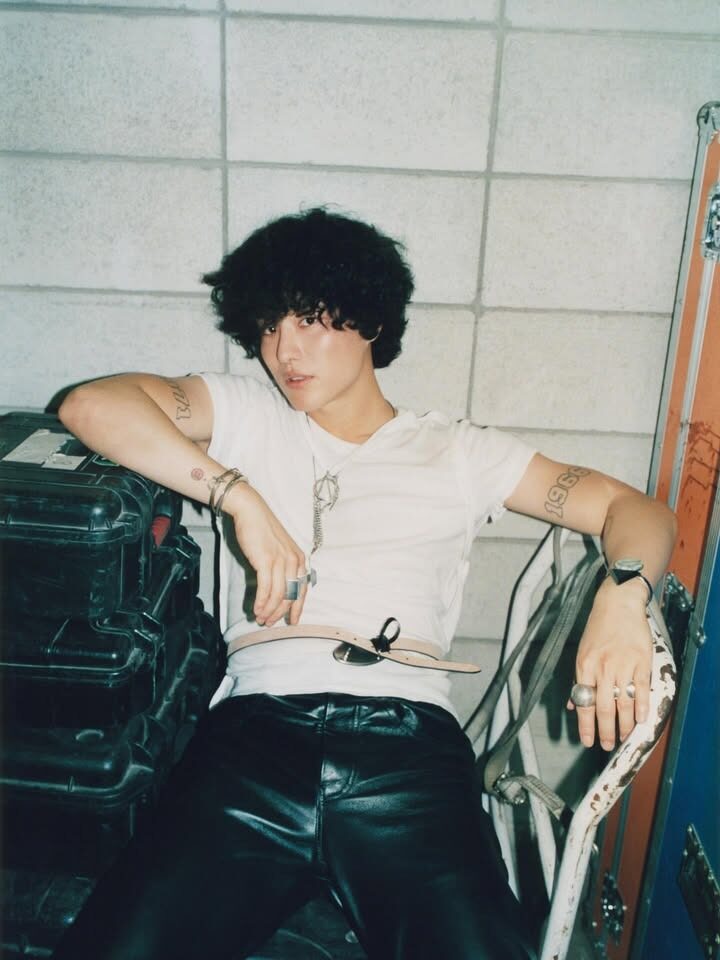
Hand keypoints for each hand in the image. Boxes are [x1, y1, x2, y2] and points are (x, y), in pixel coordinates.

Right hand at [224, 483, 308, 626]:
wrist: (251, 511)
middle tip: (269, 622)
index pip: (302, 590)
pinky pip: (266, 588)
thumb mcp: (279, 550)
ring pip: (277, 595)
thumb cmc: (262, 531)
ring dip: (268, 610)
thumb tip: (276, 591)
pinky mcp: (266, 560)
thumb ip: (282, 568)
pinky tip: (256, 609)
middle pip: (290, 596)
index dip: (297, 608)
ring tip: (260, 618)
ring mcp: (281, 561)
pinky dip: (261, 601)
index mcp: (300, 559)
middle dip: (279, 613)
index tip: (292, 621)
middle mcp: (295, 561)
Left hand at [568, 578, 651, 750]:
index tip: (587, 741)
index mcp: (584, 666)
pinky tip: (641, 720)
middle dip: (605, 731)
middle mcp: (602, 668)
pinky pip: (640, 690)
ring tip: (625, 737)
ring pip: (623, 703)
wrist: (618, 604)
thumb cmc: (598, 628)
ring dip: (624, 724)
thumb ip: (579, 679)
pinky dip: (641, 707)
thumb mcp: (582, 652)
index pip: (583, 703)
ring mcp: (622, 665)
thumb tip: (572, 705)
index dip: (585, 725)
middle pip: (603, 708)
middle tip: (607, 745)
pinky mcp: (640, 661)